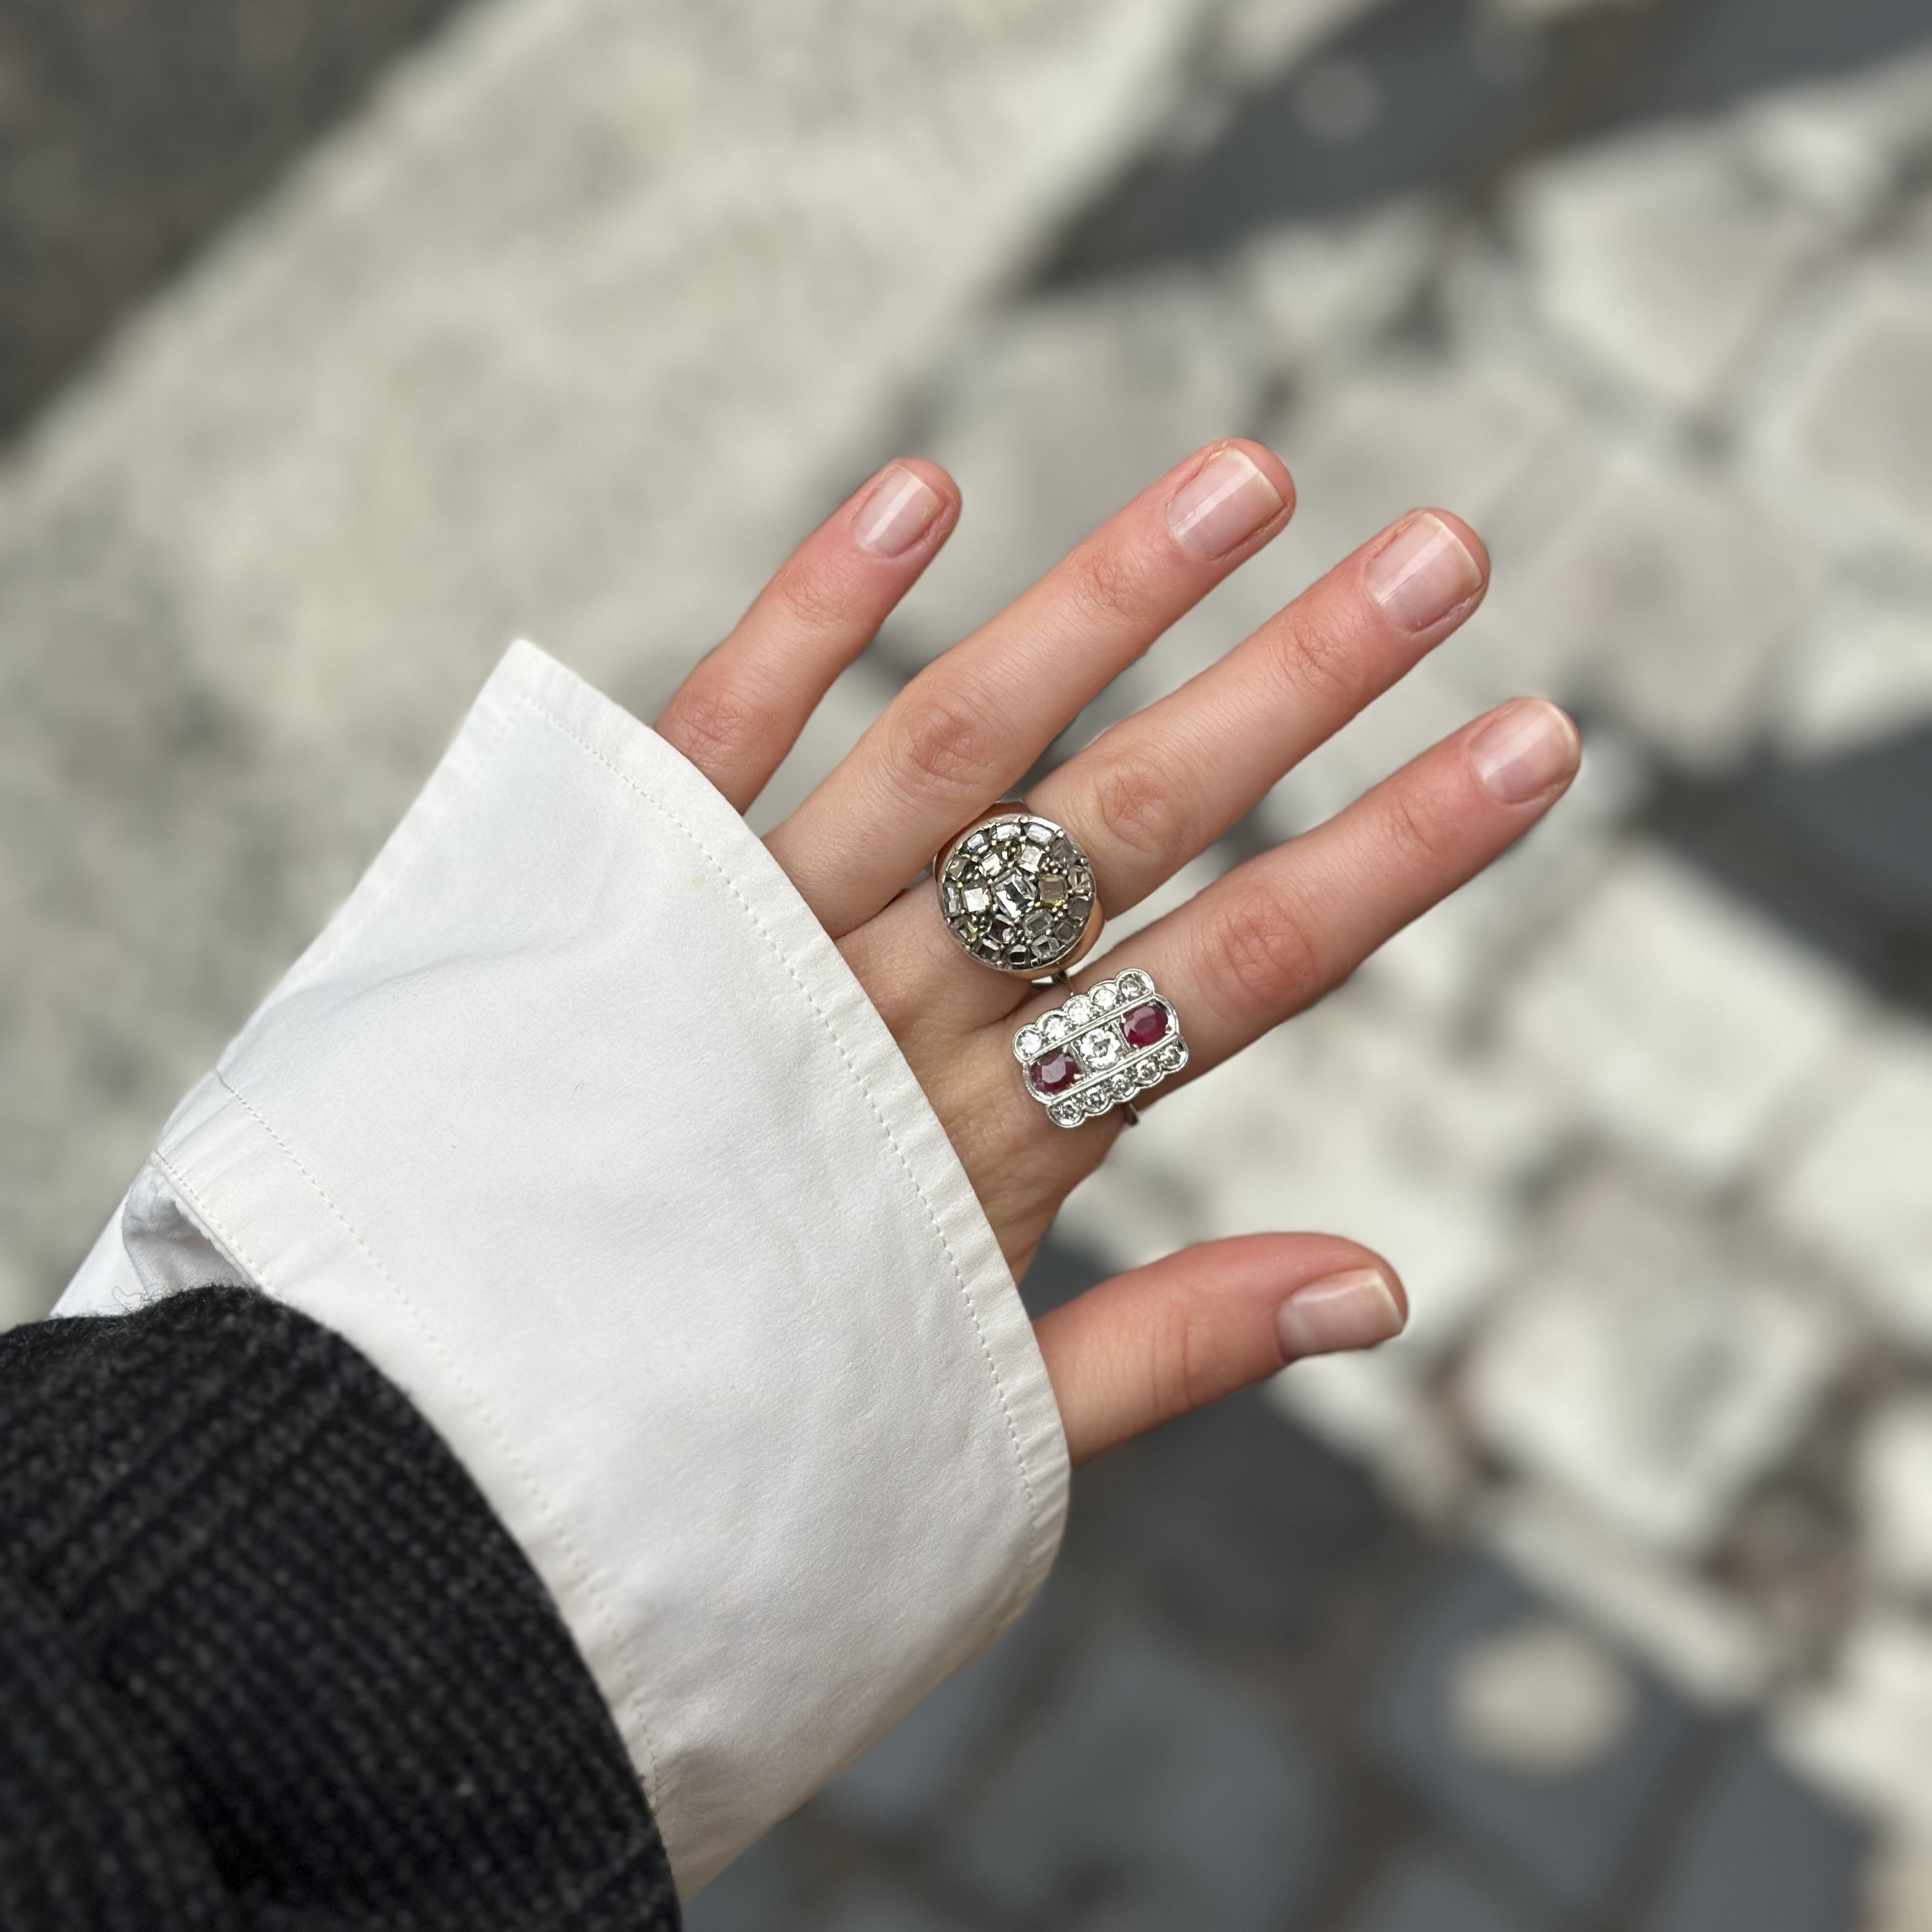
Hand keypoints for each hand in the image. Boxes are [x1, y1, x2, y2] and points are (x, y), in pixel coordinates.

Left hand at [652, 442, 1578, 1463]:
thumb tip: (1386, 1288)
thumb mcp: (977, 1429)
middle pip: (1125, 829)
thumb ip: (1171, 1346)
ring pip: (954, 752)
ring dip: (1104, 607)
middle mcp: (888, 1024)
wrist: (461, 1479)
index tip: (1535, 746)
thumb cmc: (737, 1452)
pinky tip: (924, 491)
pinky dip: (814, 618)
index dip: (1398, 859)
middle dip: (1297, 690)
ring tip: (1245, 479)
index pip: (1236, 975)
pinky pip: (719, 741)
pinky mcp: (619, 900)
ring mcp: (751, 947)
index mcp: (994, 1152)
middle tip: (1445, 553)